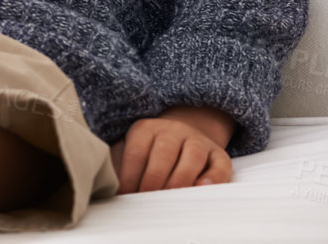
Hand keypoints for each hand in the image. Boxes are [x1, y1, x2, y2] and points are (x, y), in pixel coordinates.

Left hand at [110, 106, 233, 192]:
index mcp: (146, 129)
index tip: (124, 195)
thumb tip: (107, 188)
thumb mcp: (132, 150)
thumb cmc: (151, 152)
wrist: (184, 133)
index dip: (129, 176)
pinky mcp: (219, 154)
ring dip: (181, 179)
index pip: (136, 152)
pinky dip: (214, 177)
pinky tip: (202, 188)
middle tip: (147, 199)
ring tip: (171, 198)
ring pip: (192, 156)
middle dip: (154, 179)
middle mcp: (173, 131)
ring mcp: (197, 141)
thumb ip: (120, 165)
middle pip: (164, 152)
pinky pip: (220, 165)